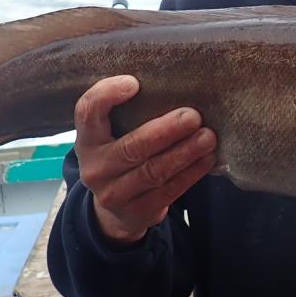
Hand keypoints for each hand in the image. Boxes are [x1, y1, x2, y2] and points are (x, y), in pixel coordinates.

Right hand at [73, 75, 216, 243]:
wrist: (115, 210)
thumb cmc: (121, 156)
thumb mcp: (112, 135)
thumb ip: (129, 114)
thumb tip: (175, 83)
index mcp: (87, 140)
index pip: (87, 112)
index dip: (107, 95)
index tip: (135, 83)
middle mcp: (95, 168)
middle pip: (132, 147)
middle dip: (166, 130)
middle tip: (193, 116)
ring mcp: (114, 195)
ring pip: (154, 171)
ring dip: (185, 152)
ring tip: (208, 137)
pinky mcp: (137, 213)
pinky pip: (168, 191)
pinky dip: (191, 173)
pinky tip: (207, 158)